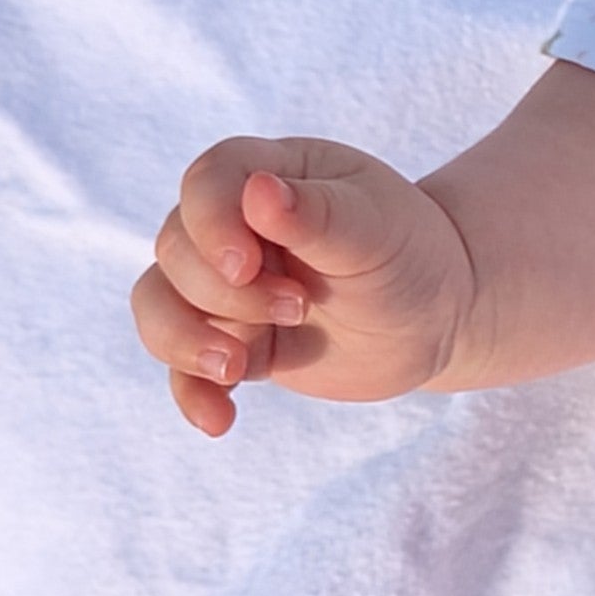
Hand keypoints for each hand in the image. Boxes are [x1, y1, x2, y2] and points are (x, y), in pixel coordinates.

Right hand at [131, 138, 476, 438]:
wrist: (436, 314)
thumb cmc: (409, 253)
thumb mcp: (375, 229)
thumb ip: (316, 214)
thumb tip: (259, 191)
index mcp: (265, 174)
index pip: (207, 184)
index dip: (210, 226)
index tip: (246, 267)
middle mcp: (230, 225)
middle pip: (176, 250)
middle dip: (225, 293)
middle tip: (299, 308)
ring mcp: (223, 286)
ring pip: (158, 305)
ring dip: (185, 340)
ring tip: (236, 367)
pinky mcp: (230, 341)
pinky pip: (182, 368)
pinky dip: (193, 394)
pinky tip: (219, 421)